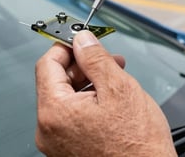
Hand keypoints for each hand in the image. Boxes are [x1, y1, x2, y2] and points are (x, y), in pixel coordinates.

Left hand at [35, 30, 175, 156]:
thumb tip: (82, 39)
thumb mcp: (119, 88)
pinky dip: (89, 100)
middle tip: (106, 57)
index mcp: (55, 112)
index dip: (66, 46)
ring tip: (114, 75)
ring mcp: (58, 141)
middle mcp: (49, 129)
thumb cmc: (138, 147)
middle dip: (83, 64)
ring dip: (89, 80)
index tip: (81, 40)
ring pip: (67, 96)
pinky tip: (110, 96)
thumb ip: (95, 58)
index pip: (47, 63)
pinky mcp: (69, 148)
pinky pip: (73, 114)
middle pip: (56, 80)